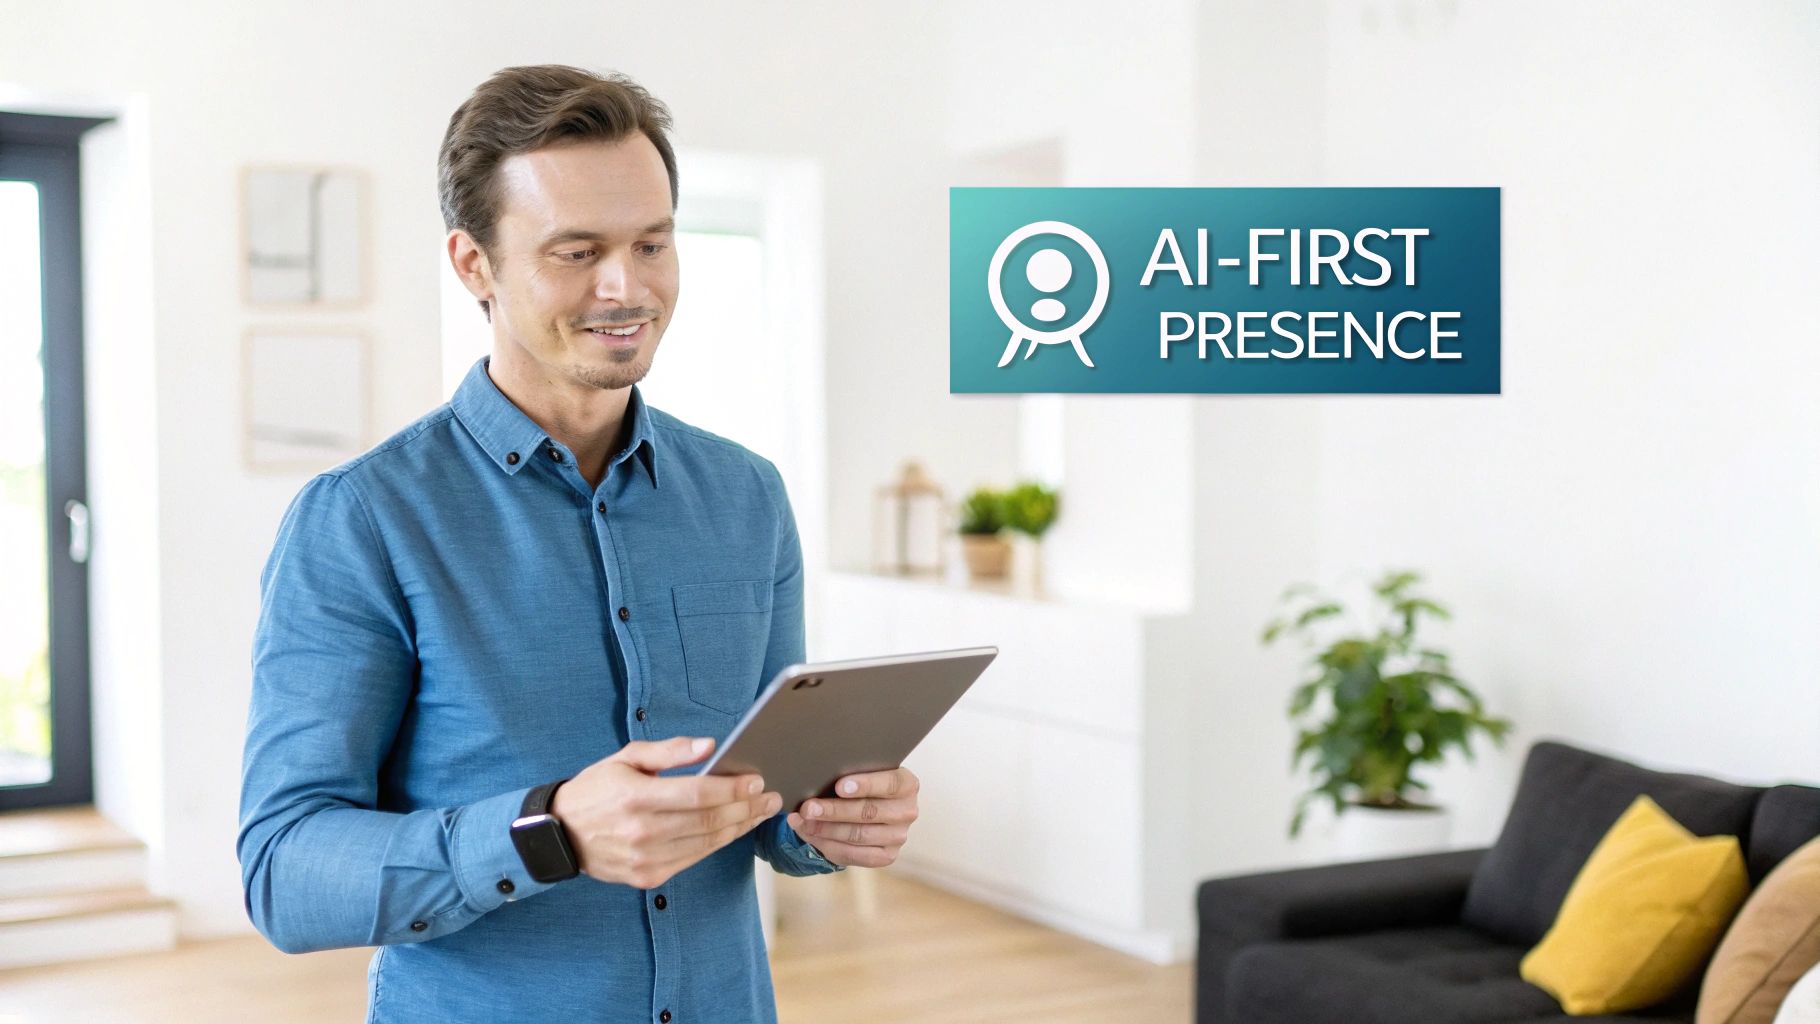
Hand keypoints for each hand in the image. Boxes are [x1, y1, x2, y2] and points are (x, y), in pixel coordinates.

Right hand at [550, 736, 780, 888]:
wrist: (559, 834)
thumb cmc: (596, 790)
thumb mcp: (626, 758)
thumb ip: (669, 752)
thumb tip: (710, 746)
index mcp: (637, 797)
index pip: (699, 794)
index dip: (733, 789)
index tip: (757, 780)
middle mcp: (643, 832)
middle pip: (710, 821)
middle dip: (747, 808)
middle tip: (771, 797)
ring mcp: (646, 859)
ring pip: (707, 843)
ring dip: (740, 827)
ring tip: (760, 812)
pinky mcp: (648, 877)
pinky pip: (694, 858)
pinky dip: (717, 843)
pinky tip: (733, 829)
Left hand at [785, 767, 919, 867]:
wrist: (869, 807)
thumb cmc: (860, 783)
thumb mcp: (861, 772)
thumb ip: (848, 773)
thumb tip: (816, 777)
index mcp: (907, 784)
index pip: (890, 784)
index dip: (865, 785)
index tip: (839, 787)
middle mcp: (907, 811)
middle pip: (869, 812)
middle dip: (834, 810)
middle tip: (808, 807)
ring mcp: (899, 837)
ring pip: (858, 835)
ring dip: (826, 829)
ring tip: (803, 821)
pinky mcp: (886, 856)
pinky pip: (853, 855)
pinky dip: (827, 845)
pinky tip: (810, 834)